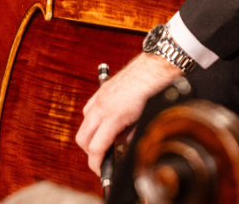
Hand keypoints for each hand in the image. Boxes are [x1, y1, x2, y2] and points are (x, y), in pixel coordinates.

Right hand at [76, 53, 181, 174]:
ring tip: (105, 140)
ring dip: (90, 135)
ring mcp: (100, 96)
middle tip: (102, 159)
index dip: (96, 165)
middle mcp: (102, 105)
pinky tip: (105, 122)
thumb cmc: (153, 91)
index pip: (95, 148)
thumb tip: (122, 151)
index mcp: (112, 116)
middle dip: (90, 152)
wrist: (155, 66)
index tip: (101, 172)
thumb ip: (129, 138)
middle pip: (82, 138)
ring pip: (83, 123)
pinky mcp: (102, 89)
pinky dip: (92, 119)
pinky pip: (89, 108)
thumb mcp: (143, 121)